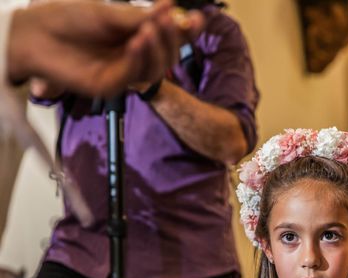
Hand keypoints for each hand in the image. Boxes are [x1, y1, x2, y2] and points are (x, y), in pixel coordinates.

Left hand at [8, 0, 203, 96]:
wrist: (37, 34)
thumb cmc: (70, 19)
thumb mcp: (110, 14)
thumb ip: (141, 17)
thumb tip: (173, 7)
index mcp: (138, 38)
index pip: (170, 38)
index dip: (187, 31)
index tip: (198, 18)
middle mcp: (135, 58)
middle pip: (168, 56)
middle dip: (172, 38)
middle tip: (167, 19)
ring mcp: (124, 74)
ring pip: (156, 69)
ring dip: (158, 48)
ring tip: (148, 29)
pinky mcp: (111, 86)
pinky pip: (134, 75)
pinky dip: (139, 57)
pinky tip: (137, 41)